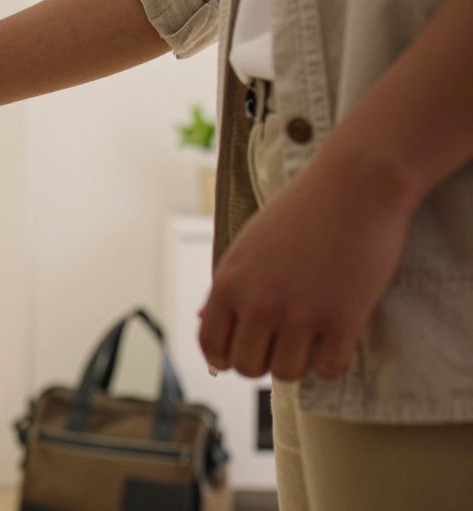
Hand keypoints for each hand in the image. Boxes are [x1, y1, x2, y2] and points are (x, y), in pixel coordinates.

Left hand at [197, 148, 418, 380]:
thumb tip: (203, 319)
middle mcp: (257, 303)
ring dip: (298, 361)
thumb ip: (229, 285)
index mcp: (229, 282)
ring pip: (286, 373)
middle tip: (282, 341)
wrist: (356, 185)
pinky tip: (336, 338)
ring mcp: (300, 314)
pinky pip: (328, 369)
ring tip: (309, 336)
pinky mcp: (342, 319)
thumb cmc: (301, 210)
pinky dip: (332, 361)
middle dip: (263, 359)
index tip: (241, 353)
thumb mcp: (248, 244)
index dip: (224, 357)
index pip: (211, 344)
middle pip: (247, 367)